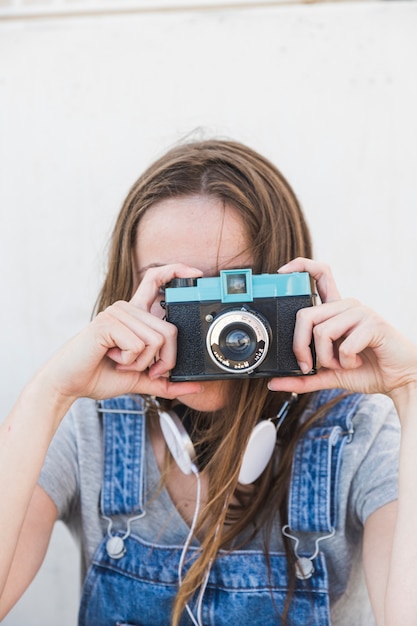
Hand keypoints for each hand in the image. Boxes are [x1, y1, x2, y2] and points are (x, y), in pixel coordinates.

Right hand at [37, 264, 203, 402]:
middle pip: (170, 330)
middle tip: (142, 369)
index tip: (197, 274)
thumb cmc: (100, 376)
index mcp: (134, 314)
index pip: (156, 280)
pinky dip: (129, 362)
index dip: (177, 271)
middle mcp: (127, 308)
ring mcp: (117, 313)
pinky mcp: (109, 323)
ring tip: (120, 363)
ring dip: (142, 364)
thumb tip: (197, 386)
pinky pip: (139, 346)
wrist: (70, 384)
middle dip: (163, 361)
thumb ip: (167, 381)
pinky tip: (111, 358)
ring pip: (156, 340)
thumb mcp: (141, 379)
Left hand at [268, 258, 416, 402]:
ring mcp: (361, 312)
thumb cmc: (368, 370)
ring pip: (322, 332)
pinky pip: (344, 345)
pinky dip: (346, 363)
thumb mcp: (328, 375)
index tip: (281, 273)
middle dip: (300, 347)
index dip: (299, 266)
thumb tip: (274, 383)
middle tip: (309, 366)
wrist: (400, 380)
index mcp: (336, 310)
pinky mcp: (373, 324)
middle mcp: (347, 305)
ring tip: (342, 365)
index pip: (319, 274)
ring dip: (327, 359)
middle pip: (305, 315)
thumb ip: (302, 378)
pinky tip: (357, 362)